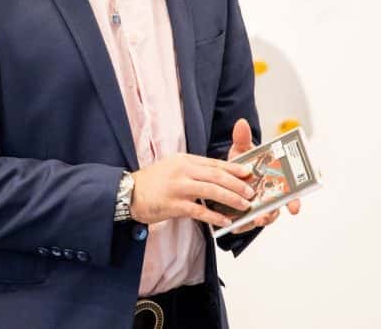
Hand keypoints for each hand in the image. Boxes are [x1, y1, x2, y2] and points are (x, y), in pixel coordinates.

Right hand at [130, 153, 255, 230]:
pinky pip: (199, 210)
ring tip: (245, 206)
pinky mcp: (174, 205)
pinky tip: (225, 221)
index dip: (234, 168)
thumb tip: (216, 176)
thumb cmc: (153, 182)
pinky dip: (214, 216)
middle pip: (216, 175)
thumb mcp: (173, 167)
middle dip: (237, 184)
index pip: (214, 163)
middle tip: (251, 191)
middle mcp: (183, 170)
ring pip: (211, 191)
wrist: (129, 193)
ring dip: (231, 198)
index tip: (249, 173)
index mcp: (185, 160)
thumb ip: (193, 170)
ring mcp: (178, 187)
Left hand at [226, 118, 301, 234]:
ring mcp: (260, 207)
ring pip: (264, 217)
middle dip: (274, 213)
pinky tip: (234, 226)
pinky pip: (246, 224)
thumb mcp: (242, 150)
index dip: (296, 200)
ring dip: (260, 220)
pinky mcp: (246, 215)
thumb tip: (241, 124)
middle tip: (267, 215)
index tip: (296, 207)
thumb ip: (243, 139)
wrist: (228, 173)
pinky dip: (242, 226)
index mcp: (277, 181)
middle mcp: (272, 196)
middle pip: (279, 208)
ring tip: (254, 219)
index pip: (293, 193)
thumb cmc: (243, 163)